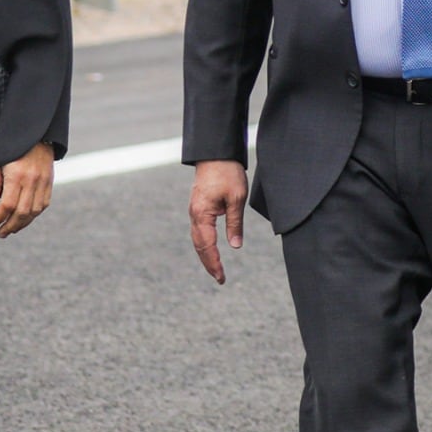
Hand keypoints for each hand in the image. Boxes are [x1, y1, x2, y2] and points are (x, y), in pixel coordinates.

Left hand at [0, 141, 54, 237]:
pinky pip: (44, 204)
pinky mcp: (49, 182)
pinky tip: (25, 218)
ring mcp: (43, 182)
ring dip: (23, 223)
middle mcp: (32, 180)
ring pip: (34, 211)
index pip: (7, 205)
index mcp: (16, 175)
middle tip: (1, 233)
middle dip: (10, 226)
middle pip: (22, 212)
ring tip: (12, 229)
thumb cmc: (12, 148)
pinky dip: (34, 214)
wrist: (36, 134)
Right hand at [189, 160, 247, 284]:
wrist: (216, 153)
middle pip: (199, 246)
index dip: (214, 263)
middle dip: (209, 263)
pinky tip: (211, 249)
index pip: (207, 246)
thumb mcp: (236, 198)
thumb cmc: (227, 173)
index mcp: (202, 214)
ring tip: (216, 269)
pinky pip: (199, 230)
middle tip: (220, 278)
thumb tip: (235, 246)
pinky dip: (204, 243)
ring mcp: (195, 210)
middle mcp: (194, 215)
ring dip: (206, 255)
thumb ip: (235, 223)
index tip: (222, 277)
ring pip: (198, 239)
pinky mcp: (198, 206)